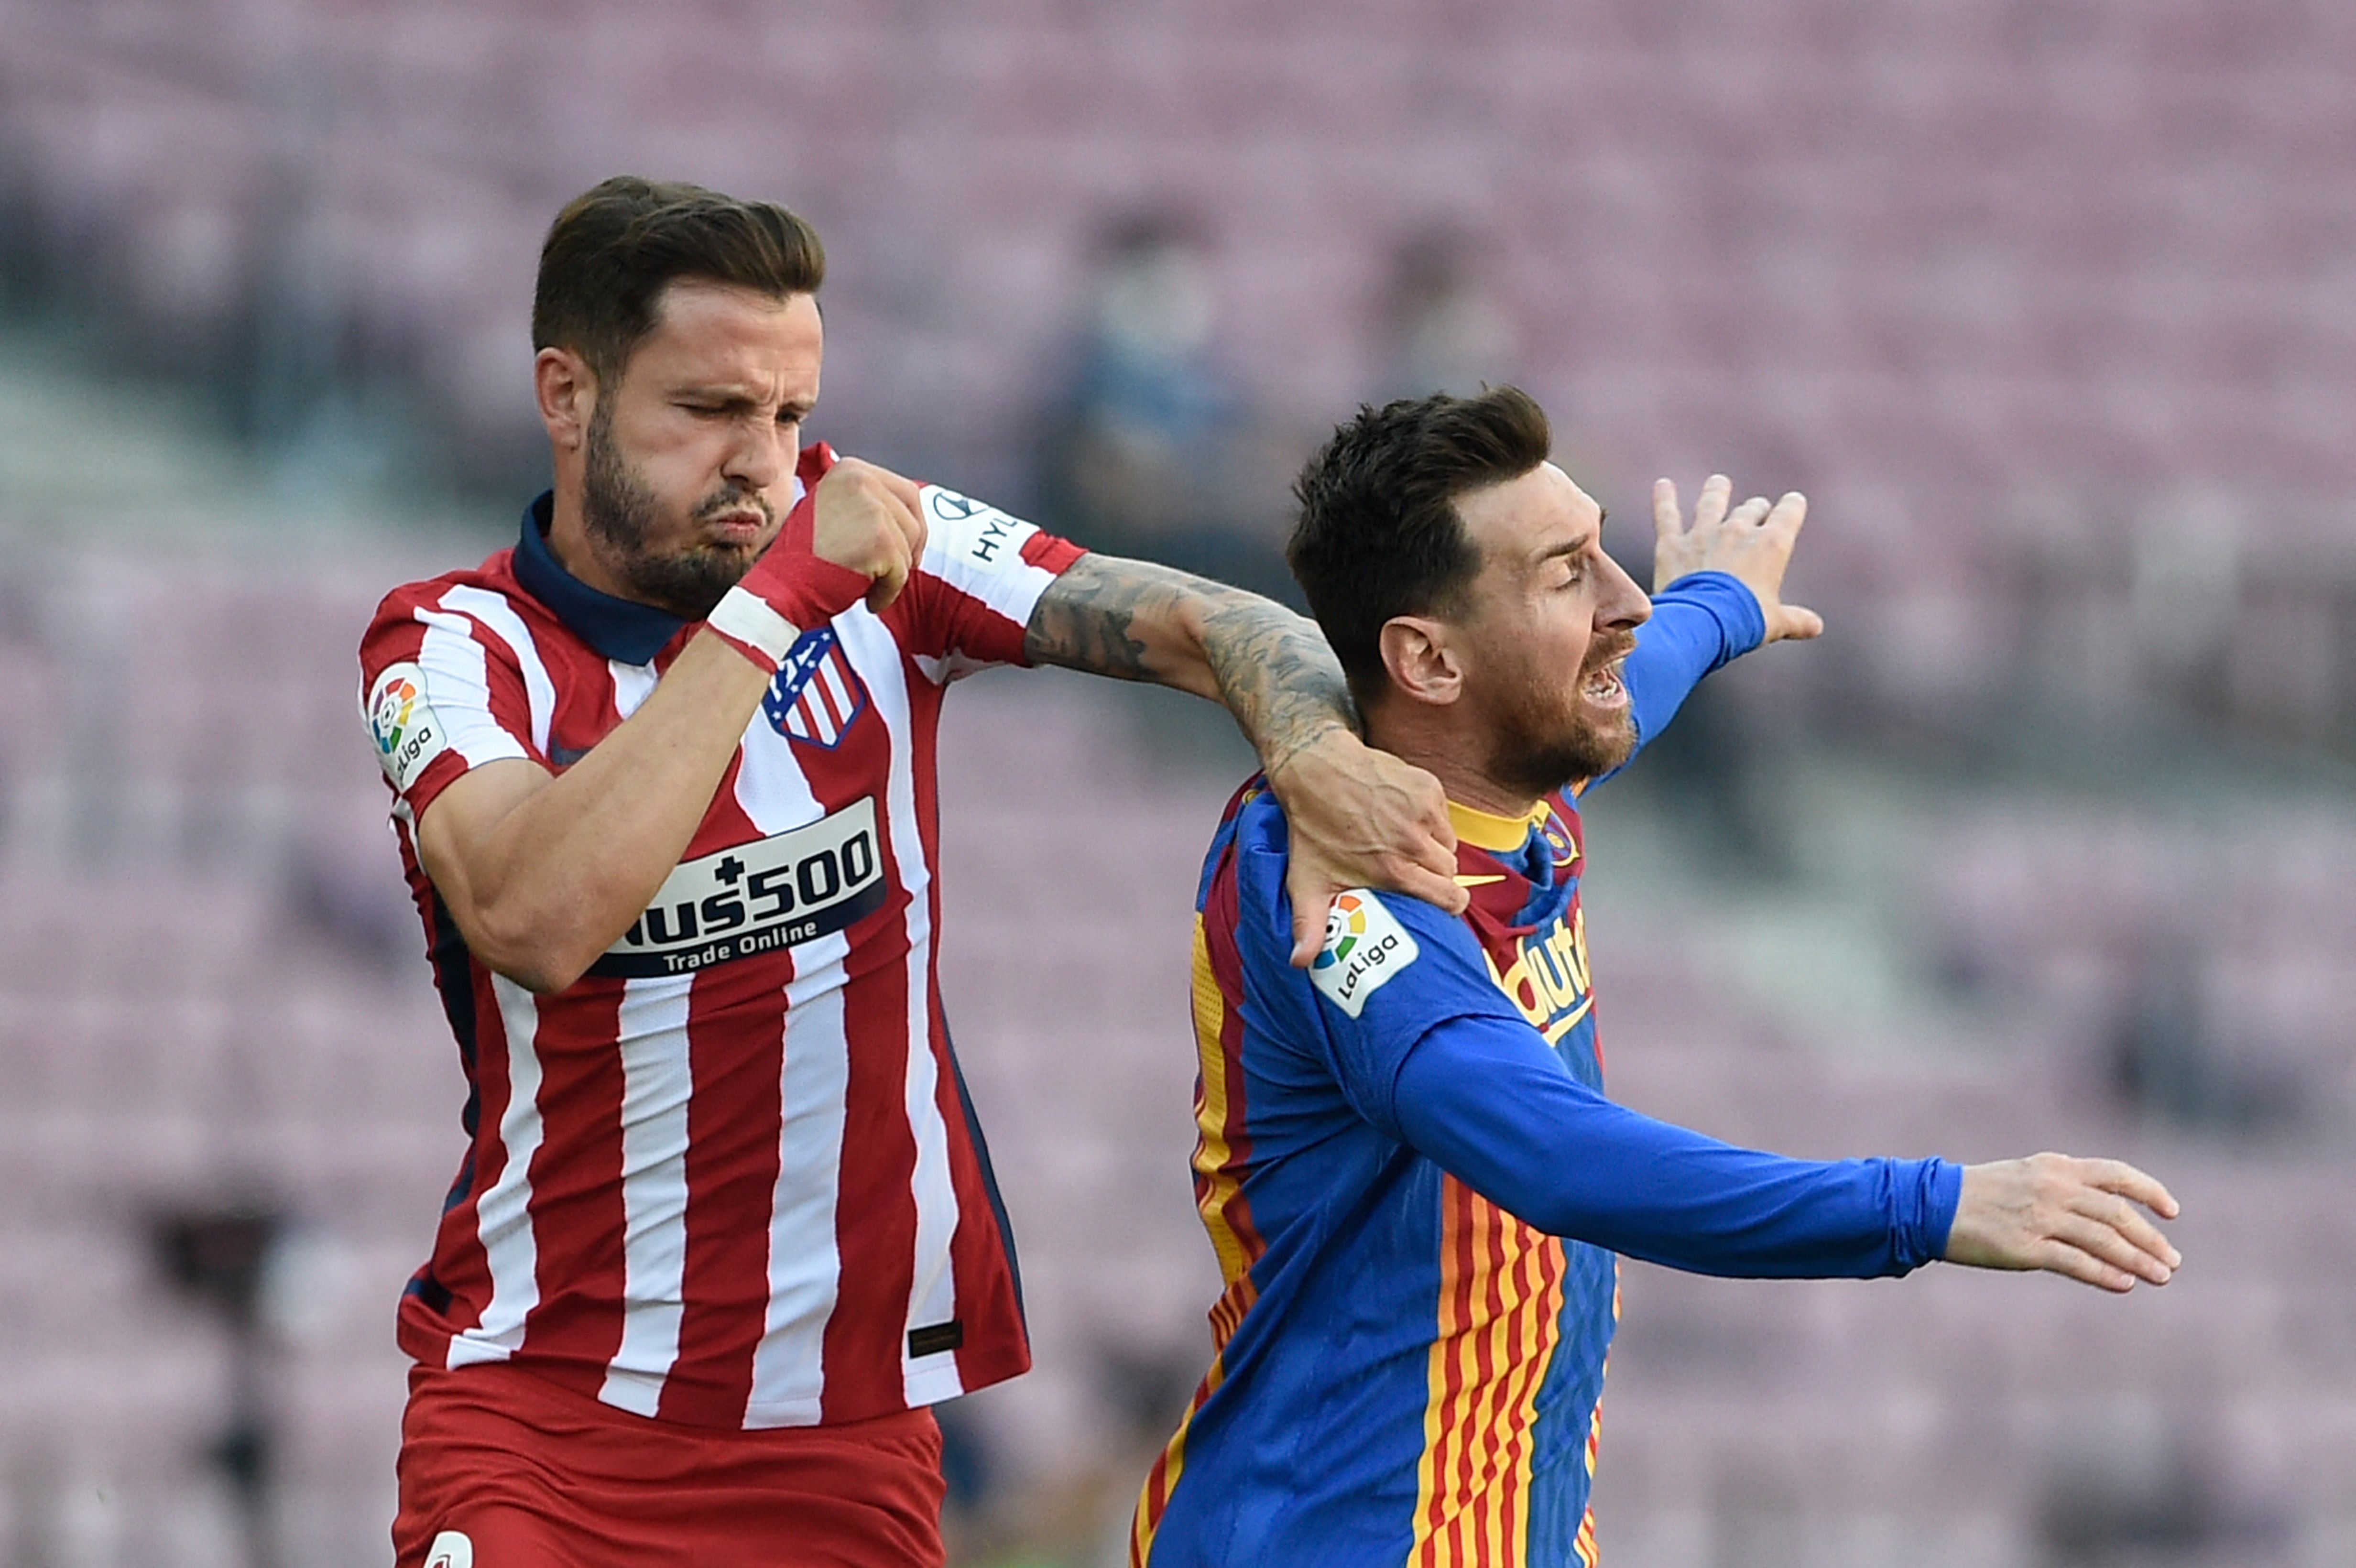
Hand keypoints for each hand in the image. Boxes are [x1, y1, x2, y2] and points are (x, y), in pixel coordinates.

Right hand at [812, 458, 927, 611]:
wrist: (782, 587)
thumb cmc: (804, 559)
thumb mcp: (833, 511)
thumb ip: (866, 506)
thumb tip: (904, 518)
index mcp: (850, 469)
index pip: (907, 492)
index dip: (912, 524)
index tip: (906, 548)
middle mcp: (861, 480)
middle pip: (912, 516)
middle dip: (910, 548)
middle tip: (895, 571)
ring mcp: (871, 508)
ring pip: (909, 545)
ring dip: (894, 573)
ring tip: (865, 584)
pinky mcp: (879, 540)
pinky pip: (901, 572)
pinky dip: (889, 592)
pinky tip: (868, 599)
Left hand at [1265, 728, 1462, 965]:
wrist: (1316, 767)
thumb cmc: (1312, 826)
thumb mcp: (1307, 880)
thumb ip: (1310, 924)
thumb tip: (1300, 962)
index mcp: (1393, 870)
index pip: (1449, 897)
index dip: (1450, 904)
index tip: (1443, 904)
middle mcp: (1414, 841)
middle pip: (1450, 872)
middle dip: (1437, 877)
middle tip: (1412, 871)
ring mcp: (1424, 811)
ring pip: (1450, 845)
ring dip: (1434, 849)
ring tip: (1406, 846)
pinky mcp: (1429, 787)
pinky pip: (1444, 817)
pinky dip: (1431, 822)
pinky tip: (1404, 821)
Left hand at [1651, 475, 1823, 642]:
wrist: (1701, 623)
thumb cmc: (1744, 623)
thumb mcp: (1775, 623)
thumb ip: (1796, 621)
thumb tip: (1816, 628)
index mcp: (1771, 545)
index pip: (1789, 513)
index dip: (1792, 506)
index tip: (1794, 503)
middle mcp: (1738, 530)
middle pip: (1751, 509)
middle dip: (1755, 509)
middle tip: (1756, 510)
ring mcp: (1704, 534)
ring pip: (1711, 502)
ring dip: (1716, 491)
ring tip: (1718, 482)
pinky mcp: (1673, 544)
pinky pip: (1667, 515)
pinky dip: (1664, 499)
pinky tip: (1663, 485)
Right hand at [1945, 1153, 2181, 1291]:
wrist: (1933, 1205)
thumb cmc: (1982, 1193)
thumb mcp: (2028, 1176)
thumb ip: (2067, 1188)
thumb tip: (2109, 1213)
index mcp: (2056, 1167)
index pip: (2117, 1175)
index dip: (2150, 1191)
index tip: (2173, 1211)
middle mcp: (2053, 1189)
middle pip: (2117, 1213)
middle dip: (2151, 1239)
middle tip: (2173, 1261)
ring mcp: (2040, 1218)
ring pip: (2104, 1239)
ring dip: (2139, 1259)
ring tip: (2161, 1277)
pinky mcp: (2026, 1248)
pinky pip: (2076, 1262)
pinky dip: (2105, 1274)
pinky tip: (2125, 1284)